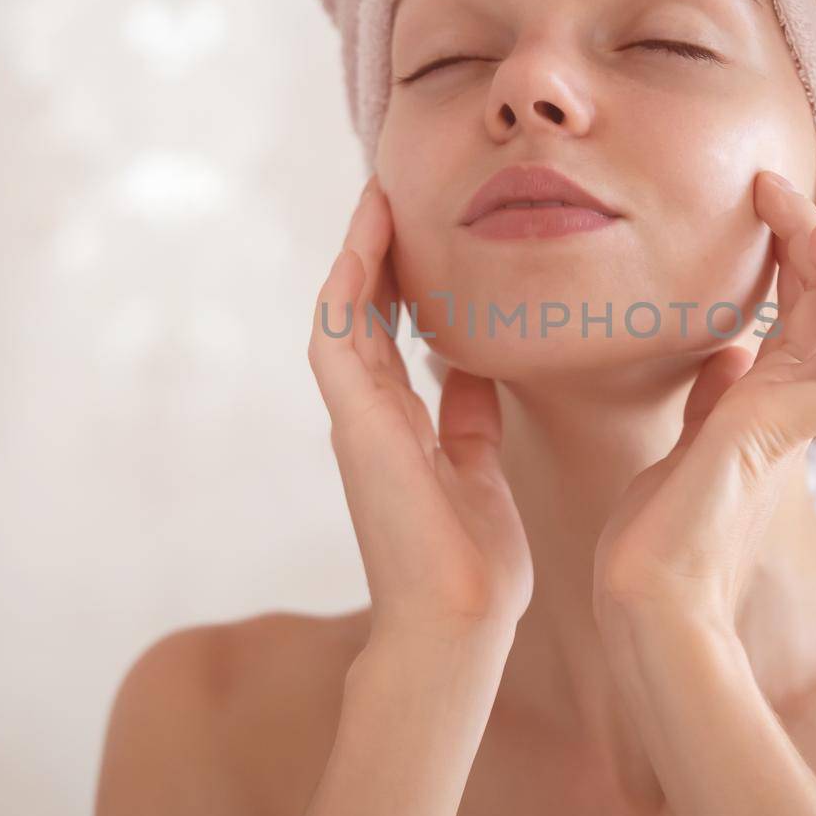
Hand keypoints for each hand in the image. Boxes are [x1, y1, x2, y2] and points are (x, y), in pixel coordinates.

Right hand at [309, 176, 532, 639]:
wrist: (461, 623)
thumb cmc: (472, 562)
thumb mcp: (477, 468)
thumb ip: (467, 416)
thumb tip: (471, 366)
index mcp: (398, 425)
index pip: (387, 332)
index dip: (396, 277)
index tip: (417, 227)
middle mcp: (369, 415)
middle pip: (361, 312)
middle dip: (373, 252)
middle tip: (390, 192)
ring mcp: (356, 420)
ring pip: (341, 315)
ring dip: (356, 256)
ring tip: (377, 199)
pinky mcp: (356, 426)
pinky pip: (337, 341)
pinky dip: (347, 291)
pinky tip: (364, 246)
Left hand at [592, 170, 815, 630]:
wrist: (642, 591)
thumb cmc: (660, 528)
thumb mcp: (690, 438)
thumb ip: (721, 396)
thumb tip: (732, 351)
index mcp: (778, 397)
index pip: (812, 301)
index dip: (799, 242)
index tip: (763, 191)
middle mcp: (798, 405)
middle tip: (776, 187)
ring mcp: (797, 424)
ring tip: (806, 223)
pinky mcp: (784, 446)